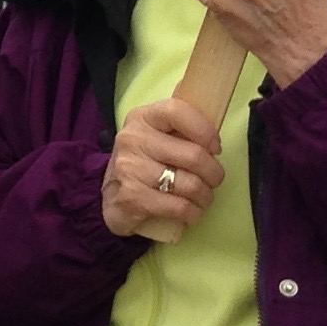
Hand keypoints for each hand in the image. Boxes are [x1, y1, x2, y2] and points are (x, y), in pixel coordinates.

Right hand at [103, 96, 225, 237]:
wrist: (111, 198)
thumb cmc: (145, 164)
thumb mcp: (157, 138)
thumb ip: (181, 132)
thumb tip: (213, 145)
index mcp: (142, 118)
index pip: (176, 112)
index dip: (204, 130)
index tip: (215, 148)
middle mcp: (132, 140)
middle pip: (193, 155)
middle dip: (214, 173)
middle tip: (213, 180)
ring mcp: (129, 169)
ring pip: (191, 184)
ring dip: (205, 196)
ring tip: (202, 198)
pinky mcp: (131, 197)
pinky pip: (179, 206)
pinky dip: (193, 213)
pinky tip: (191, 212)